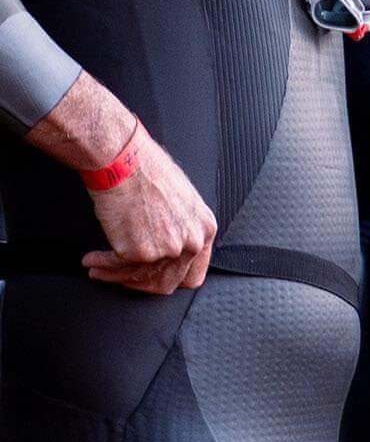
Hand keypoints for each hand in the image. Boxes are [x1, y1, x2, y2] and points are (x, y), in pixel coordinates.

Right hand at [28, 72, 215, 294]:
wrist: (122, 158)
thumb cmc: (145, 168)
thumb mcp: (181, 198)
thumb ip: (181, 226)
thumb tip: (168, 245)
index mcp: (205, 229)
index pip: (193, 274)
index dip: (170, 279)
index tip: (151, 277)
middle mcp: (190, 242)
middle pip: (167, 282)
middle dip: (141, 283)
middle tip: (123, 278)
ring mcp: (166, 249)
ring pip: (140, 277)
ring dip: (116, 277)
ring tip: (98, 269)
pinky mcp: (139, 252)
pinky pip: (118, 266)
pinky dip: (102, 265)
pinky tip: (91, 260)